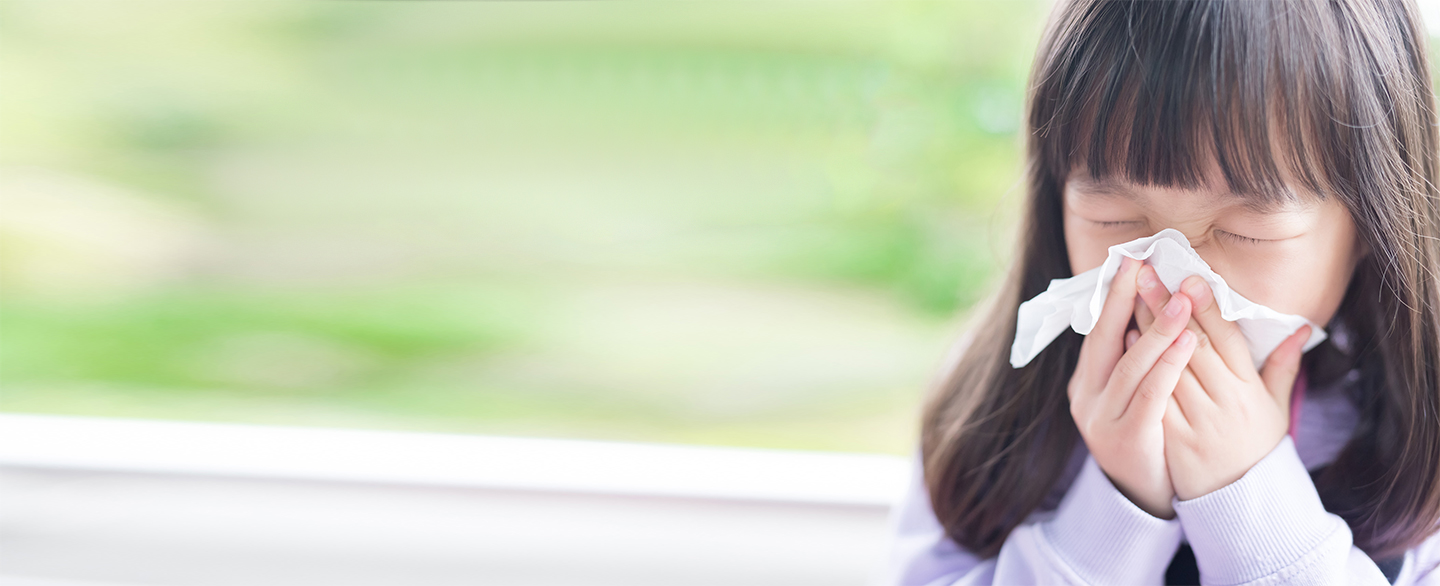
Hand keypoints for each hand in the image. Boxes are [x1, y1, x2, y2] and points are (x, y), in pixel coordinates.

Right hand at [1068, 256, 1197, 518]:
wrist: (1141, 499)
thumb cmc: (1145, 437)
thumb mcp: (1132, 395)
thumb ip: (1135, 357)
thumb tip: (1151, 312)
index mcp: (1086, 381)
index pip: (1098, 330)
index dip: (1114, 296)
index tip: (1131, 261)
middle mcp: (1086, 396)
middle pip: (1104, 339)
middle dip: (1125, 300)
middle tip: (1144, 264)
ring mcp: (1102, 418)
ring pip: (1130, 365)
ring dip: (1156, 328)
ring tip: (1180, 299)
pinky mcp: (1126, 437)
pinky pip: (1149, 393)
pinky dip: (1167, 364)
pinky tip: (1186, 342)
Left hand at [1127, 265, 1309, 500]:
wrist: (1239, 502)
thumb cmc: (1255, 448)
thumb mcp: (1274, 408)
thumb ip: (1283, 366)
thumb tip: (1302, 328)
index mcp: (1249, 389)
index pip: (1226, 339)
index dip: (1206, 306)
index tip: (1189, 276)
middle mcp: (1225, 401)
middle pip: (1192, 344)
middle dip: (1168, 306)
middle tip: (1148, 272)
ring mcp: (1198, 420)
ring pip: (1169, 366)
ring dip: (1148, 328)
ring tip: (1130, 295)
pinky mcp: (1172, 437)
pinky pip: (1154, 395)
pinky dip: (1140, 367)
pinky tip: (1124, 341)